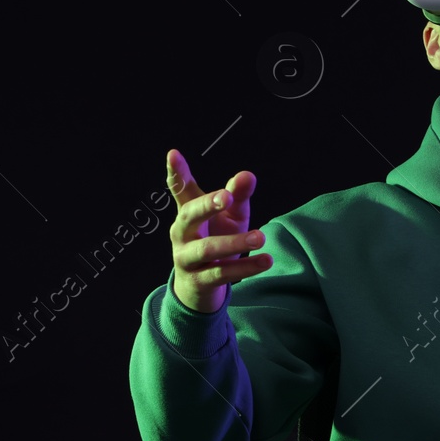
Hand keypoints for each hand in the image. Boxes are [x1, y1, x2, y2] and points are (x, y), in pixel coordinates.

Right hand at [165, 149, 272, 313]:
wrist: (200, 286)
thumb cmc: (216, 240)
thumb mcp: (230, 216)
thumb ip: (237, 196)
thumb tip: (247, 175)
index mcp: (188, 212)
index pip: (181, 190)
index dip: (176, 173)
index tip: (173, 154)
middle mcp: (182, 233)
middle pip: (189, 215)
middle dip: (206, 205)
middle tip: (226, 196)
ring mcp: (186, 258)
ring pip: (207, 249)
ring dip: (234, 243)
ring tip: (261, 237)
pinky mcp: (198, 281)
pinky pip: (221, 273)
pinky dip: (245, 268)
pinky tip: (266, 261)